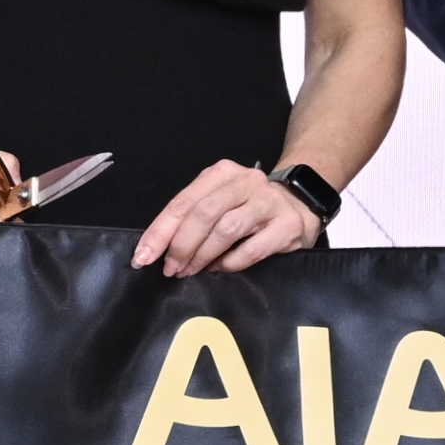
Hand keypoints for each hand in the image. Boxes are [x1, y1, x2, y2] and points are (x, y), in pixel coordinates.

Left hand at [136, 157, 326, 273]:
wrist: (300, 202)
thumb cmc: (248, 206)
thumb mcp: (219, 201)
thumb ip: (191, 217)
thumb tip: (158, 248)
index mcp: (221, 173)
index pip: (183, 202)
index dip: (160, 232)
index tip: (143, 256)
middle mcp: (246, 182)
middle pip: (204, 213)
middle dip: (181, 245)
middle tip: (170, 268)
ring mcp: (268, 202)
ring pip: (226, 229)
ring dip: (202, 255)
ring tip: (190, 270)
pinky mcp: (287, 225)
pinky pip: (251, 249)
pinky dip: (229, 263)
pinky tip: (219, 268)